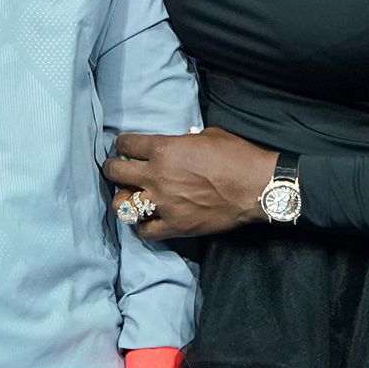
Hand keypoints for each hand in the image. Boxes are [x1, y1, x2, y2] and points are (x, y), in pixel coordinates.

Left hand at [102, 127, 276, 240]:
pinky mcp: (175, 226)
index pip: (126, 144)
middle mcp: (156, 176)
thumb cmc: (236, 155)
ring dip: (123, 199)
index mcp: (163, 149)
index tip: (126, 147)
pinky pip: (145, 231)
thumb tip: (181, 141)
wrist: (256, 187)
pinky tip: (147, 220)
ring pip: (122, 204)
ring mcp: (163, 203)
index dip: (123, 144)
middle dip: (112, 169)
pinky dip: (142, 225)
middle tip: (116, 169)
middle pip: (115, 172)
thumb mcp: (208, 136)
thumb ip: (185, 140)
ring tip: (130, 197)